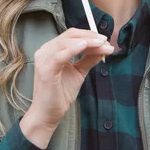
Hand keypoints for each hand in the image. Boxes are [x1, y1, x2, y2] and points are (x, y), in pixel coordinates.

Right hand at [19, 28, 112, 146]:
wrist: (47, 114)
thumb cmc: (60, 94)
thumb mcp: (78, 72)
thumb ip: (89, 59)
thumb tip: (103, 48)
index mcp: (51, 49)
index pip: (72, 35)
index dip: (89, 35)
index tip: (105, 40)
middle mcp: (45, 51)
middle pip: (70, 35)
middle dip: (90, 37)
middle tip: (106, 40)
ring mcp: (44, 59)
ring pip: (67, 42)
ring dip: (87, 42)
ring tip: (102, 44)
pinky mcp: (46, 70)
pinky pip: (60, 55)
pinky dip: (74, 48)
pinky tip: (85, 46)